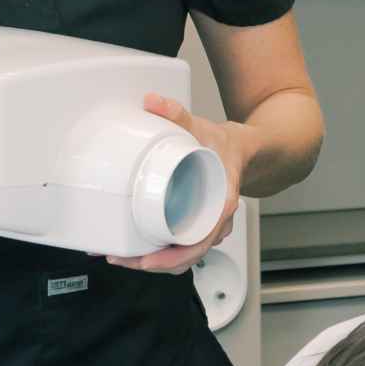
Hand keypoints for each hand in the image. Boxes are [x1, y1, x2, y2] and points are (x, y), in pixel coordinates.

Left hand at [106, 93, 250, 274]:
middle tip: (120, 258)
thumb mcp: (204, 127)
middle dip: (151, 263)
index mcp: (221, 205)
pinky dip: (159, 252)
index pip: (199, 243)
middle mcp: (215, 222)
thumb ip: (177, 113)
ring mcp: (206, 227)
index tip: (148, 260)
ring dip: (153, 261)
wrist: (245, 150)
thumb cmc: (228, 146)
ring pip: (182, 256)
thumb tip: (152, 102)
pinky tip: (135, 247)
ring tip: (120, 255)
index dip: (172, 257)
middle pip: (185, 257)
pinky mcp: (196, 226)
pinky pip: (181, 248)